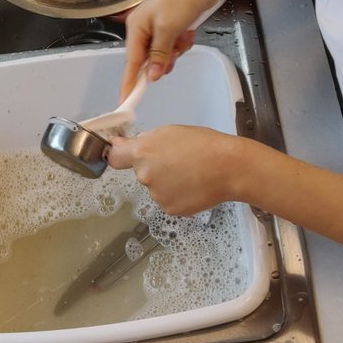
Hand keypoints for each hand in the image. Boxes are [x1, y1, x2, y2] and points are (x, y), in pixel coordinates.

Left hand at [108, 126, 251, 215]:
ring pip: (155, 187)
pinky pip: (168, 200)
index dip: (118, 155)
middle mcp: (144, 176)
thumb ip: (142, 141)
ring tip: (189, 173)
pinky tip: (193, 186)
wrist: (228, 167)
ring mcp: (157, 196)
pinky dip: (177, 195)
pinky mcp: (170, 210)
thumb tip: (118, 145)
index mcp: (142, 152)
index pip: (114, 158)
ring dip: (166, 182)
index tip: (122, 153)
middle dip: (153, 166)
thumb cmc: (202, 143)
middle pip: (140, 172)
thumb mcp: (169, 132)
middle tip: (176, 160)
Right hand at [119, 0, 220, 96]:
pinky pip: (172, 44)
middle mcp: (143, 27)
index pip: (131, 61)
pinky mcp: (171, 24)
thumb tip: (151, 77)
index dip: (129, 81)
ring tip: (185, 37)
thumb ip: (159, 54)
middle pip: (148, 58)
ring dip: (175, 50)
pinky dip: (181, 42)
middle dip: (163, 60)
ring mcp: (157, 25)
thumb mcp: (168, 29)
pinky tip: (189, 33)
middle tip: (176, 53)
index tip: (125, 101)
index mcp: (136, 26)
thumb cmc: (181, 0)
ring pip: (163, 53)